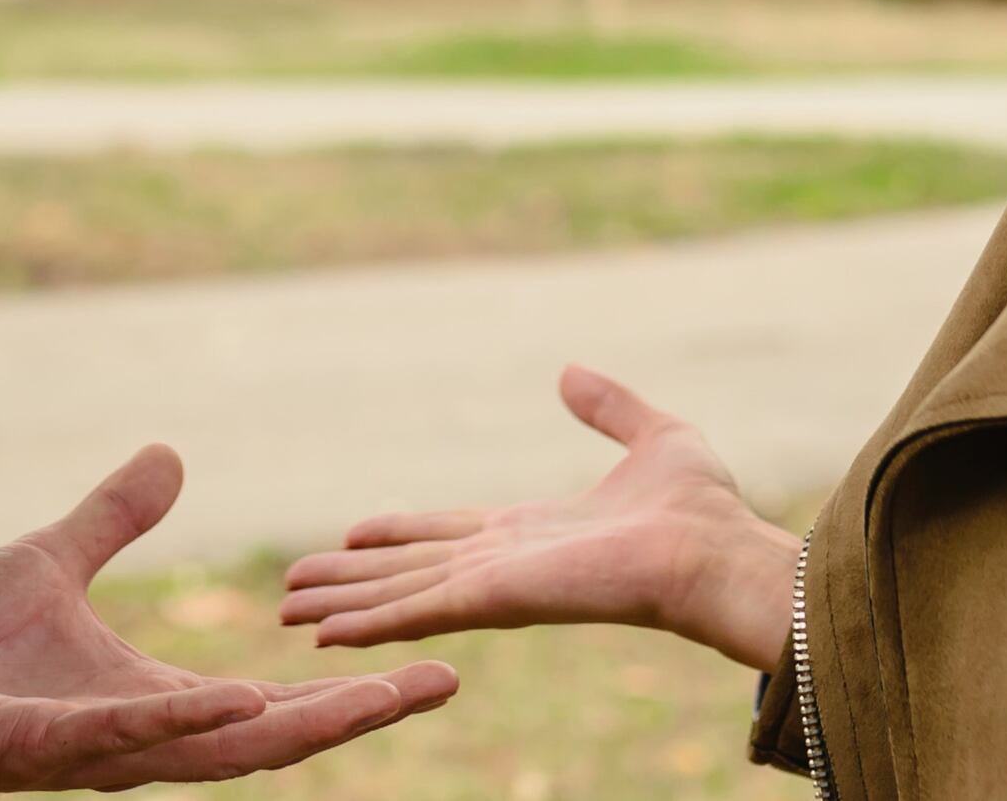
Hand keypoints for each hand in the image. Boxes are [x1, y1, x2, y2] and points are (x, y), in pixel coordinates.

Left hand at [0, 444, 460, 794]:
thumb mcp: (51, 561)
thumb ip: (115, 520)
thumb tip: (173, 458)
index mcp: (155, 701)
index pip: (274, 704)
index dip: (350, 687)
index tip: (430, 663)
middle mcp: (143, 738)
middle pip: (274, 736)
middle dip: (359, 714)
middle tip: (441, 679)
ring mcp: (97, 750)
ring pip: (222, 750)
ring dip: (299, 725)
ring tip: (375, 697)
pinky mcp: (43, 749)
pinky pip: (126, 740)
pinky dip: (182, 721)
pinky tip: (237, 698)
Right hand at [277, 365, 795, 669]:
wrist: (718, 556)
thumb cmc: (702, 511)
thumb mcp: (655, 437)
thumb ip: (609, 408)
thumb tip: (569, 373)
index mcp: (533, 532)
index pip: (448, 535)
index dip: (398, 535)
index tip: (354, 533)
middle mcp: (505, 564)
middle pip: (408, 571)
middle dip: (352, 580)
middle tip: (294, 588)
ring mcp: (496, 586)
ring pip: (400, 595)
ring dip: (343, 605)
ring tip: (288, 613)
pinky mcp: (495, 600)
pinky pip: (417, 610)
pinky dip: (367, 622)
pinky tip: (324, 633)